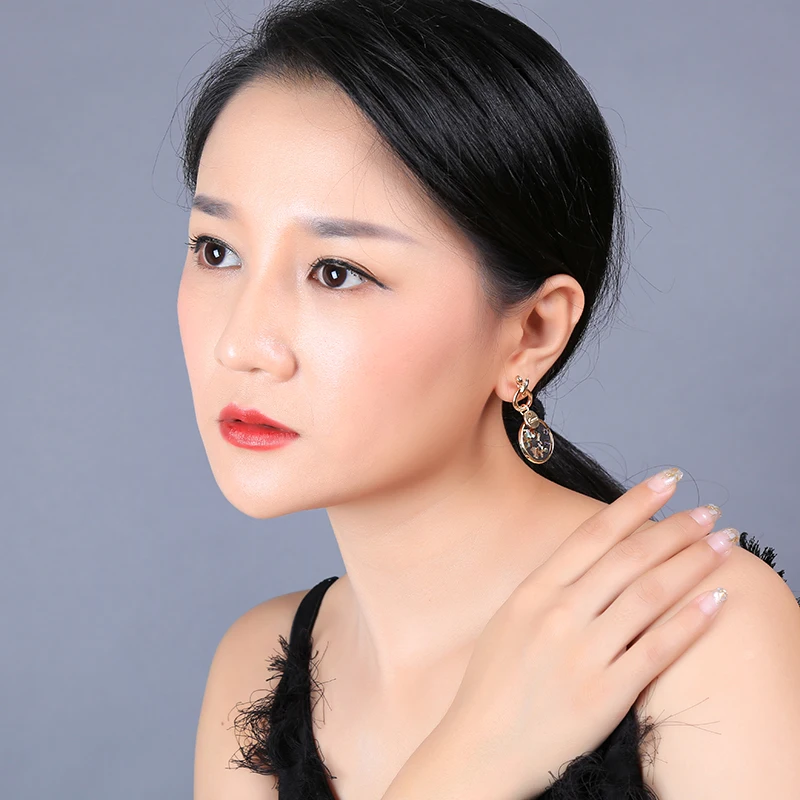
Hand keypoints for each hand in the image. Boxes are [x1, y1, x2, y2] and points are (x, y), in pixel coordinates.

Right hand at [435, 467, 736, 798]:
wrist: (478, 748)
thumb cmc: (491, 685)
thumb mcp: (509, 621)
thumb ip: (547, 590)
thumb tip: (588, 565)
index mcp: (533, 592)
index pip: (593, 534)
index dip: (635, 503)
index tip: (667, 480)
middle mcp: (559, 614)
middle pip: (629, 558)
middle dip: (675, 528)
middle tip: (709, 509)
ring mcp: (582, 652)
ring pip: (649, 595)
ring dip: (692, 564)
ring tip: (721, 544)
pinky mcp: (604, 693)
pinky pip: (657, 650)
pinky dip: (690, 622)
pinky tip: (715, 601)